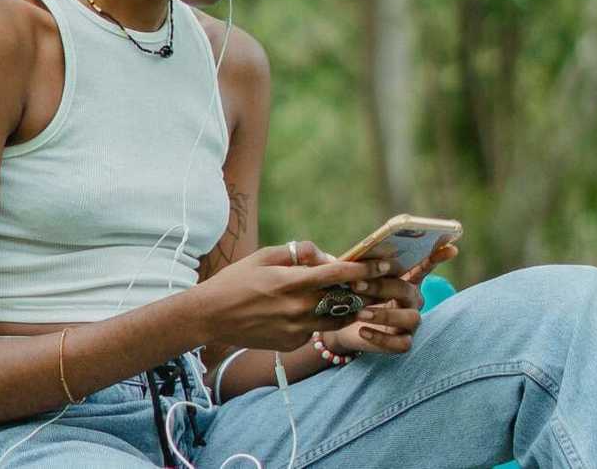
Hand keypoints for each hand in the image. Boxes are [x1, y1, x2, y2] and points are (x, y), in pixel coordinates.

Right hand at [197, 241, 389, 351]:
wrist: (211, 316)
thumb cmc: (237, 280)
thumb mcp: (265, 255)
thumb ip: (299, 253)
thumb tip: (326, 256)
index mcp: (292, 281)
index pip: (340, 274)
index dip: (366, 269)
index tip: (384, 264)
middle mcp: (298, 308)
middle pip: (345, 300)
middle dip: (364, 291)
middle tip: (378, 283)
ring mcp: (296, 329)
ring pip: (336, 319)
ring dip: (347, 308)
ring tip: (353, 298)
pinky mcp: (292, 343)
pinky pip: (316, 330)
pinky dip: (320, 319)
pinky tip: (312, 311)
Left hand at [322, 243, 459, 355]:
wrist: (332, 324)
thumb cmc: (341, 294)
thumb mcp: (343, 277)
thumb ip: (347, 266)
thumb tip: (333, 258)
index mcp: (401, 277)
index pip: (424, 264)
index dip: (438, 255)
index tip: (450, 245)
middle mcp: (411, 298)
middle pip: (409, 290)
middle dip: (384, 286)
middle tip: (358, 285)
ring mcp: (408, 321)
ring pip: (410, 317)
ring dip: (385, 313)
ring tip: (361, 311)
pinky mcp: (401, 342)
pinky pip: (401, 343)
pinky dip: (382, 337)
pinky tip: (363, 330)